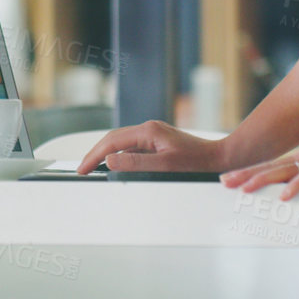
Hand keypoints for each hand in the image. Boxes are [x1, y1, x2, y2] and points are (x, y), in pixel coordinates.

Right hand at [75, 120, 225, 173]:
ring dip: (105, 154)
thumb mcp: (164, 165)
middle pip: (113, 139)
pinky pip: (131, 146)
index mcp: (148, 131)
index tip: (83, 168)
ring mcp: (152, 134)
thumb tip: (110, 160)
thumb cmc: (195, 161)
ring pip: (121, 142)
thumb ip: (135, 162)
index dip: (94, 156)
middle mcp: (148, 128)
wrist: (216, 157)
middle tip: (82, 169)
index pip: (112, 142)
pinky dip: (118, 155)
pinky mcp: (156, 140)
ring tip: (92, 168)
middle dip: (95, 154)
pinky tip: (113, 164)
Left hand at [218, 115, 298, 200]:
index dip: (250, 172)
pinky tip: (284, 195)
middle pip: (270, 169)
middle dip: (246, 176)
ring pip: (283, 172)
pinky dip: (296, 187)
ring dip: (262, 181)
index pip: (271, 167)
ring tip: (245, 189)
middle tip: (225, 182)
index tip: (230, 178)